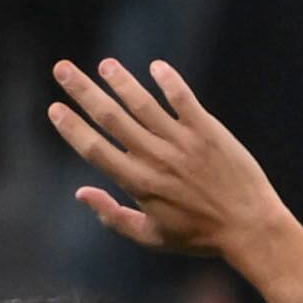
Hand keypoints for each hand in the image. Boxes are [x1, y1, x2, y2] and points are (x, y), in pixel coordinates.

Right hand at [48, 59, 292, 265]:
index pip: (95, 150)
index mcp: (138, 184)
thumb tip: (81, 193)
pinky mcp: (206, 129)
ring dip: (120, 81)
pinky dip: (168, 80)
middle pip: (110, 118)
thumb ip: (112, 216)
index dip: (71, 127)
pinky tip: (154, 67)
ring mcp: (181, 141)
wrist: (248, 226)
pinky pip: (182, 98)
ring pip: (142, 103)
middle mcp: (155, 158)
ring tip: (104, 65)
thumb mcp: (151, 237)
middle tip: (62, 68)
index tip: (54, 108)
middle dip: (83, 91)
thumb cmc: (198, 236)